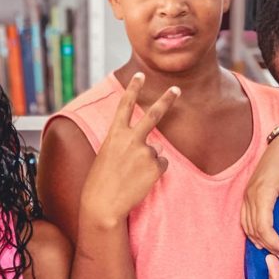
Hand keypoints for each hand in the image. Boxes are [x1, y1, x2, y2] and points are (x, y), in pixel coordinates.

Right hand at [79, 73, 178, 224]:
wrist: (103, 204)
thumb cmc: (101, 181)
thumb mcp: (108, 155)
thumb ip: (129, 145)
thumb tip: (156, 146)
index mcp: (114, 134)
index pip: (125, 105)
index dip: (133, 89)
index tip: (140, 74)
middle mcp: (131, 139)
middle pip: (154, 115)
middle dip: (166, 100)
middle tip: (177, 89)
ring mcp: (145, 152)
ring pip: (156, 150)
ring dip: (148, 161)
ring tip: (132, 175)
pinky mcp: (156, 167)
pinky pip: (161, 164)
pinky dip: (154, 172)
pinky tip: (140, 180)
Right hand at [241, 130, 278, 259]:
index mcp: (262, 194)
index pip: (264, 228)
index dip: (277, 244)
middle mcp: (250, 196)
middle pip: (254, 230)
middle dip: (271, 246)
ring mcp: (246, 194)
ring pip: (247, 226)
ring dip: (261, 241)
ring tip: (277, 250)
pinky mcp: (248, 193)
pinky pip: (245, 218)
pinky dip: (253, 231)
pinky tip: (262, 239)